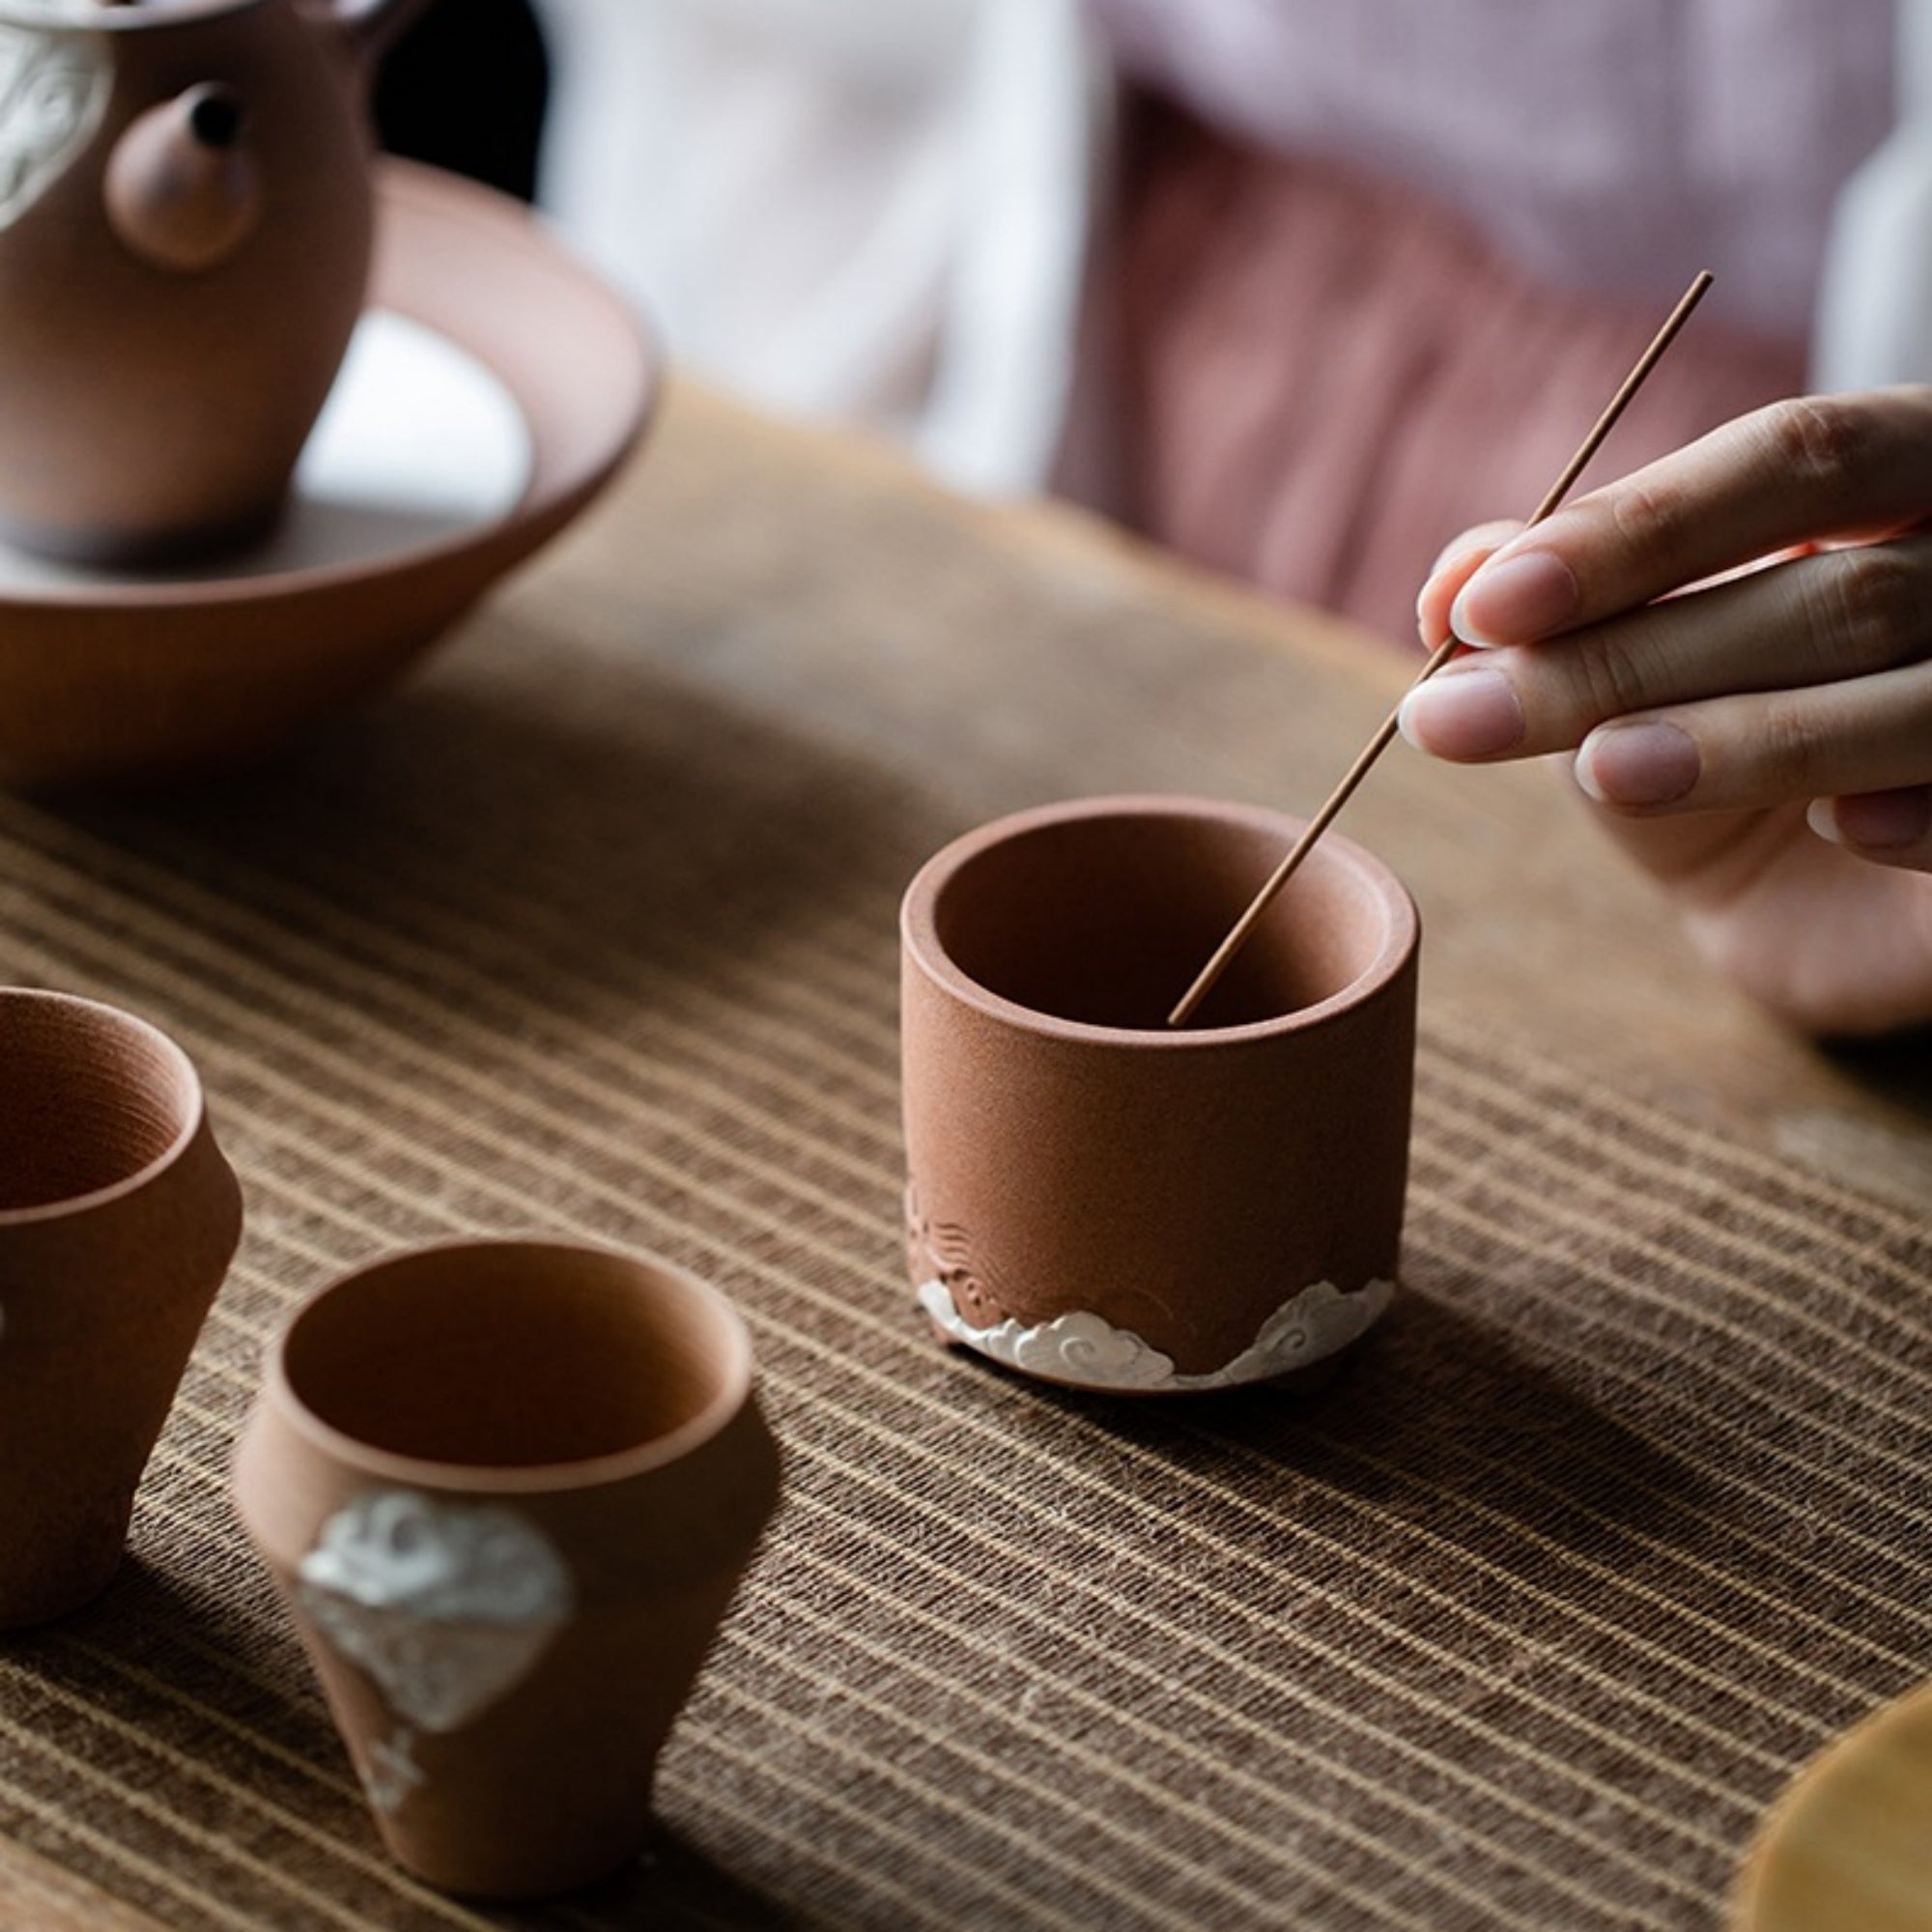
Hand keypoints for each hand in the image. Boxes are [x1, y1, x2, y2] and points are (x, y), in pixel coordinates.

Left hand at [1403, 389, 1931, 1036]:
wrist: (1829, 908)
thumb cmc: (1735, 747)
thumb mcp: (1635, 670)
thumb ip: (1560, 609)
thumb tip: (1452, 579)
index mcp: (1912, 477)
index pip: (1797, 460)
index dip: (1637, 530)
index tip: (1485, 606)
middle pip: (1841, 590)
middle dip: (1638, 654)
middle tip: (1467, 715)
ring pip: (1921, 697)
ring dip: (1747, 737)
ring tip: (1601, 769)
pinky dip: (1917, 818)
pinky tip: (1834, 827)